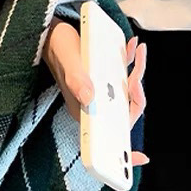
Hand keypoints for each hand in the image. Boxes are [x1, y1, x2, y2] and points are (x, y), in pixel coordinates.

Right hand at [42, 15, 149, 166]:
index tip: (140, 158)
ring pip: (127, 93)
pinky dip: (132, 62)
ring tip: (138, 53)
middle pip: (124, 112)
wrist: (50, 33)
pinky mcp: (104, 78)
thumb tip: (90, 98)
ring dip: (136, 73)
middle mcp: (93, 103)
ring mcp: (99, 91)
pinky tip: (133, 48)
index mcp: (83, 109)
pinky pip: (124, 76)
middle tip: (136, 75)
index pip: (107, 136)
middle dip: (136, 95)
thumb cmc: (56, 47)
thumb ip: (76, 79)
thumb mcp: (67, 60)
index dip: (124, 151)